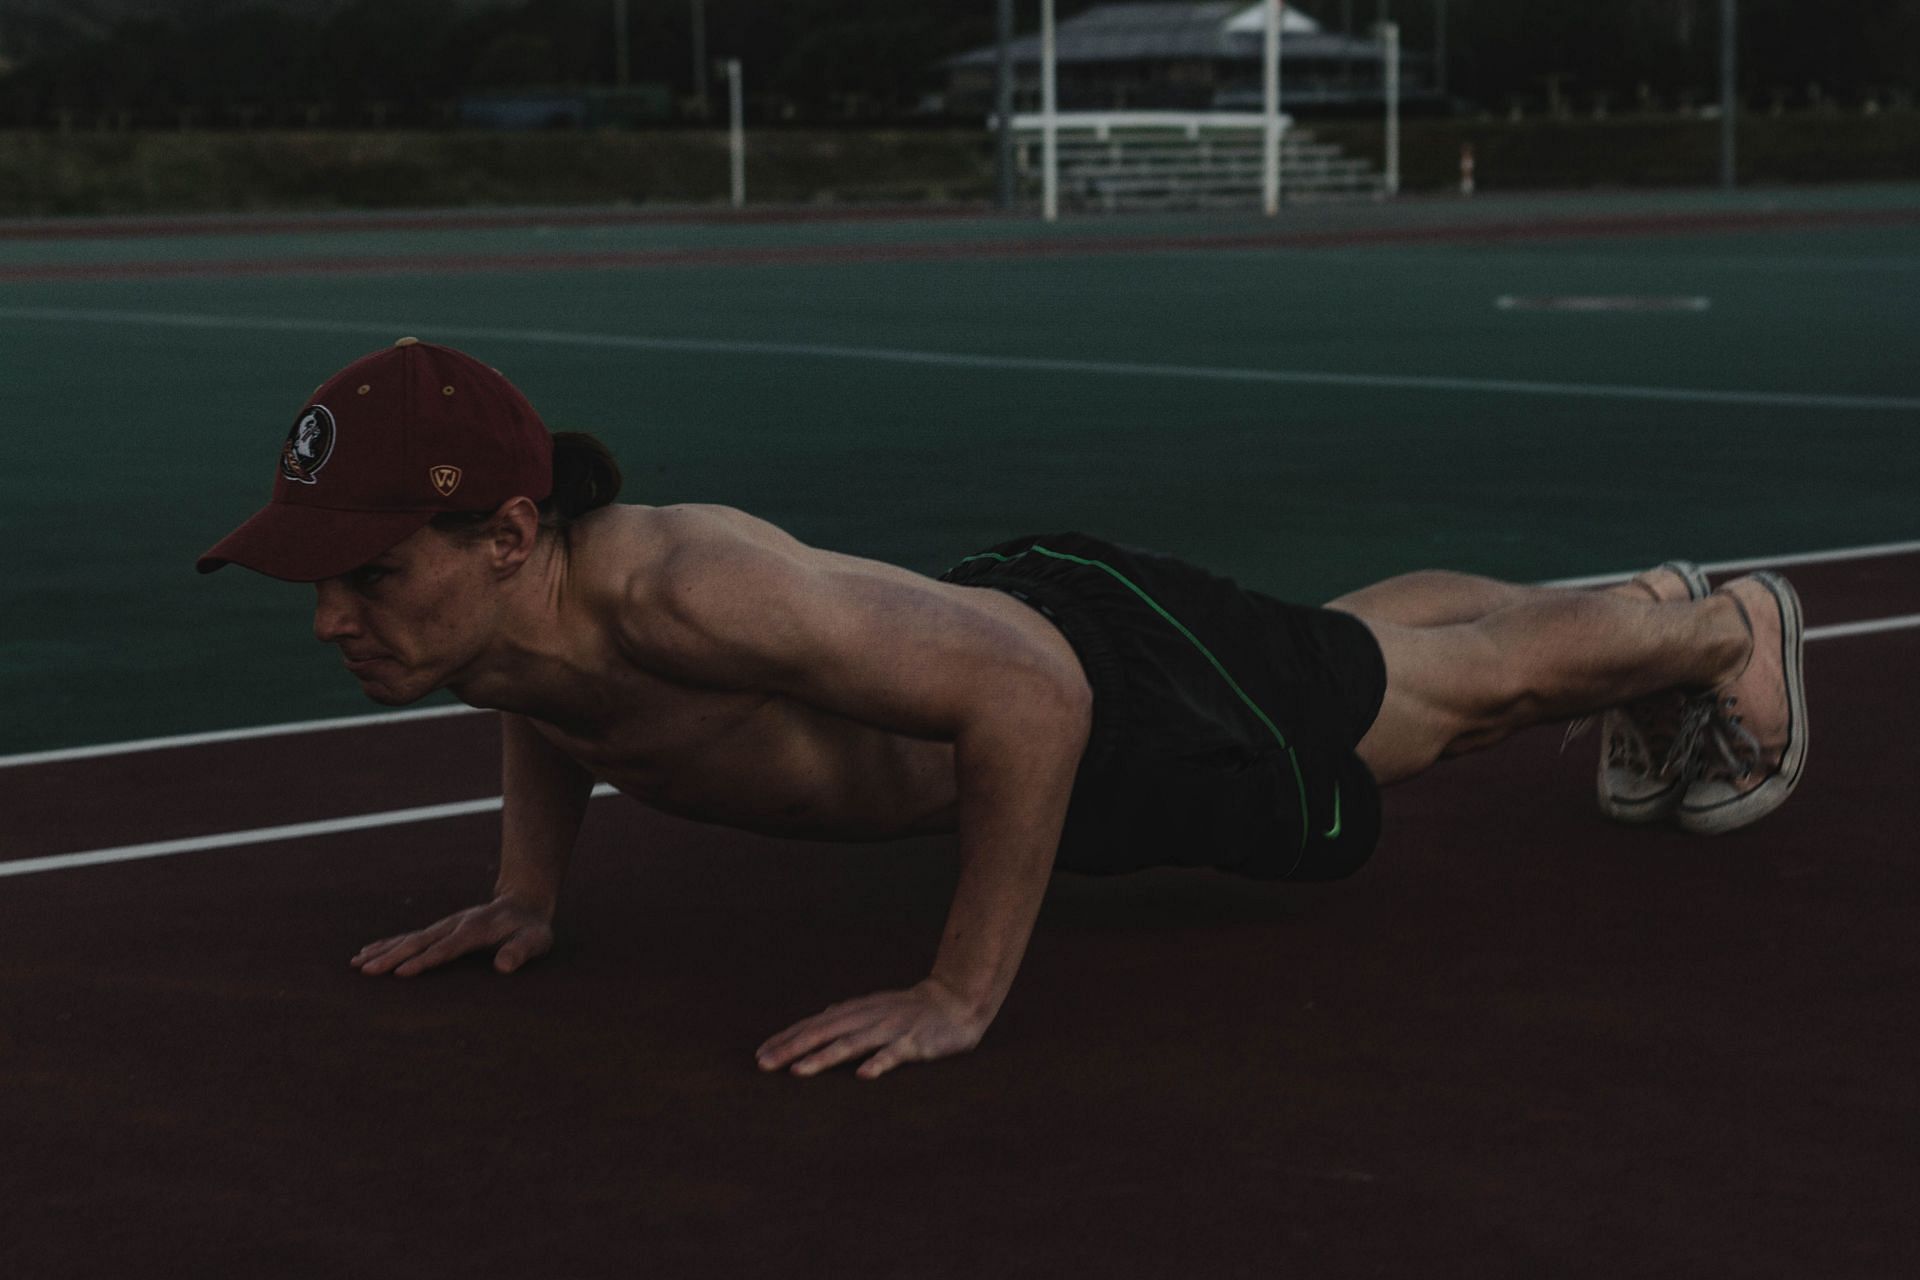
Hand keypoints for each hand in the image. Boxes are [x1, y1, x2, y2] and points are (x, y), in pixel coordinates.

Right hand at [351, 894, 553, 977]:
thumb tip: (503, 966)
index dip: (425, 960)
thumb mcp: (536, 939)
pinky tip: (368, 952)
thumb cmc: (531, 928)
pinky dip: (388, 944)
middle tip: (366, 970)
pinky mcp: (440, 929)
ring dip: (384, 950)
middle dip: (392, 956)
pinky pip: (410, 937)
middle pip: (419, 942)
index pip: (446, 948)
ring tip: (357, 963)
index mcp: (475, 929)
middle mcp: (454, 925)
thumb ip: (521, 951)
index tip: (401, 973)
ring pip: (409, 938)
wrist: (523, 903)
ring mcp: (445, 925)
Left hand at [756, 979, 987, 1080]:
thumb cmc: (911, 1009)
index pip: (813, 1025)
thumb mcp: (874, 1008)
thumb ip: (848, 1016)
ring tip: (799, 1070)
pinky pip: (894, 1054)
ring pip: (852, 1044)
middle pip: (824, 1033)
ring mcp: (890, 1029)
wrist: (955, 1000)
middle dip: (792, 1048)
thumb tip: (821, 1017)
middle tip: (764, 1064)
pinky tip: (863, 1076)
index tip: (760, 1055)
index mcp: (856, 1012)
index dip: (786, 1039)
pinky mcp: (914, 1042)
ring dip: (824, 1057)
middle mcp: (867, 1018)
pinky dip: (878, 1063)